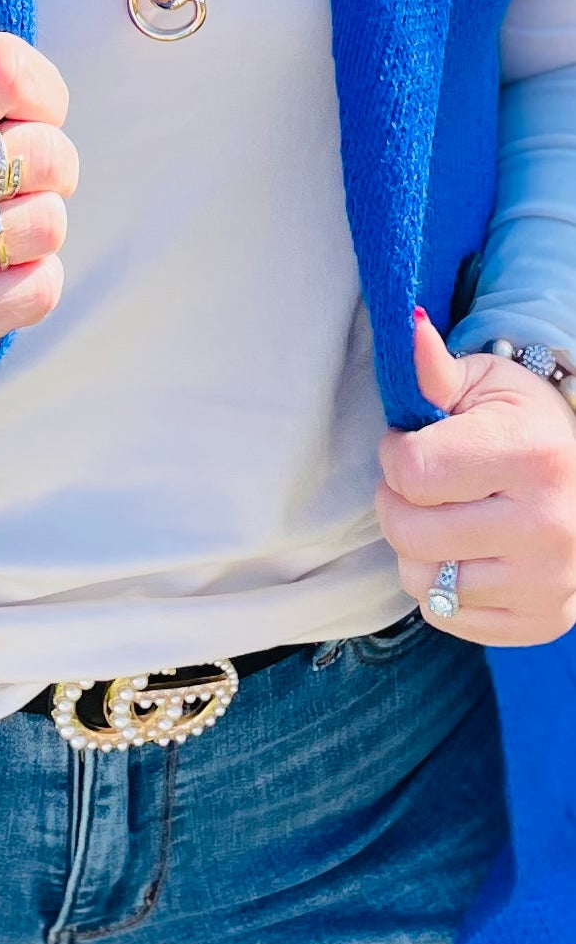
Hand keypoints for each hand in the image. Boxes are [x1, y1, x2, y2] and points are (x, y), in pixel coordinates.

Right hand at [0, 32, 78, 382]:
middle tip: (7, 183)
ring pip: (47, 224)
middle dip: (49, 168)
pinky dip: (32, 281)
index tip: (20, 117)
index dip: (42, 96)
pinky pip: (38, 289)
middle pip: (42, 152)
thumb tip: (46, 106)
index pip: (5, 70)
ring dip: (39, 227)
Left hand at [374, 308, 575, 645]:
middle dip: (395, 503)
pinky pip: (448, 616)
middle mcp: (548, 526)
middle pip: (410, 534)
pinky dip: (442, 586)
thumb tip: (411, 324)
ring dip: (416, 549)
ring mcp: (549, 582)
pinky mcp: (543, 619)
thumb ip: (434, 368)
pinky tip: (466, 551)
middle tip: (418, 484)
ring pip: (423, 582)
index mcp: (531, 458)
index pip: (411, 474)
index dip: (393, 455)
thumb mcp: (481, 383)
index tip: (409, 443)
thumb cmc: (520, 421)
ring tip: (443, 516)